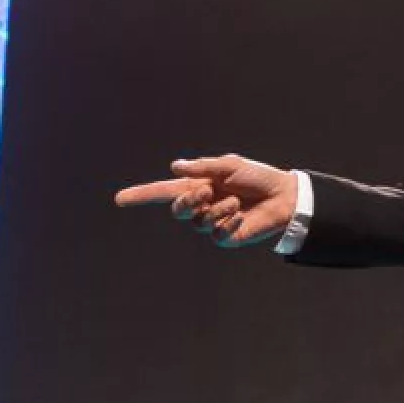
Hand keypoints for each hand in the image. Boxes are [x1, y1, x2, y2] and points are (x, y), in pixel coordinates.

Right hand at [114, 154, 297, 247]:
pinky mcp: (226, 237)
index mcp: (199, 185)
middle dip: (188, 200)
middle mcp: (202, 205)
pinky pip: (216, 234)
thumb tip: (175, 166)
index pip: (165, 191)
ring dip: (217, 209)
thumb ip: (203, 167)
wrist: (284, 196)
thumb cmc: (258, 177)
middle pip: (177, 210)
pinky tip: (241, 215)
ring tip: (236, 202)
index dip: (142, 195)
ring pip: (199, 221)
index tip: (119, 199)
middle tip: (206, 191)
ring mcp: (213, 223)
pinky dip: (228, 222)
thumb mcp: (231, 166)